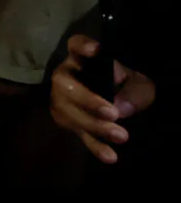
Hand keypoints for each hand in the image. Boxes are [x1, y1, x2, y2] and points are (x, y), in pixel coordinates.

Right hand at [50, 35, 156, 163]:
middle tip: (113, 113)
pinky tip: (111, 157)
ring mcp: (63, 101)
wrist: (123, 111)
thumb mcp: (140, 85)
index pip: (76, 45)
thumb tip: (121, 107)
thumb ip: (135, 92)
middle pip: (67, 86)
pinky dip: (94, 146)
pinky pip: (78, 135)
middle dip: (88, 100)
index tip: (95, 50)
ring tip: (122, 136)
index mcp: (83, 61)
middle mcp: (67, 77)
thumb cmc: (129, 88)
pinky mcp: (69, 124)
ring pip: (70, 113)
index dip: (81, 46)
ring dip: (94, 125)